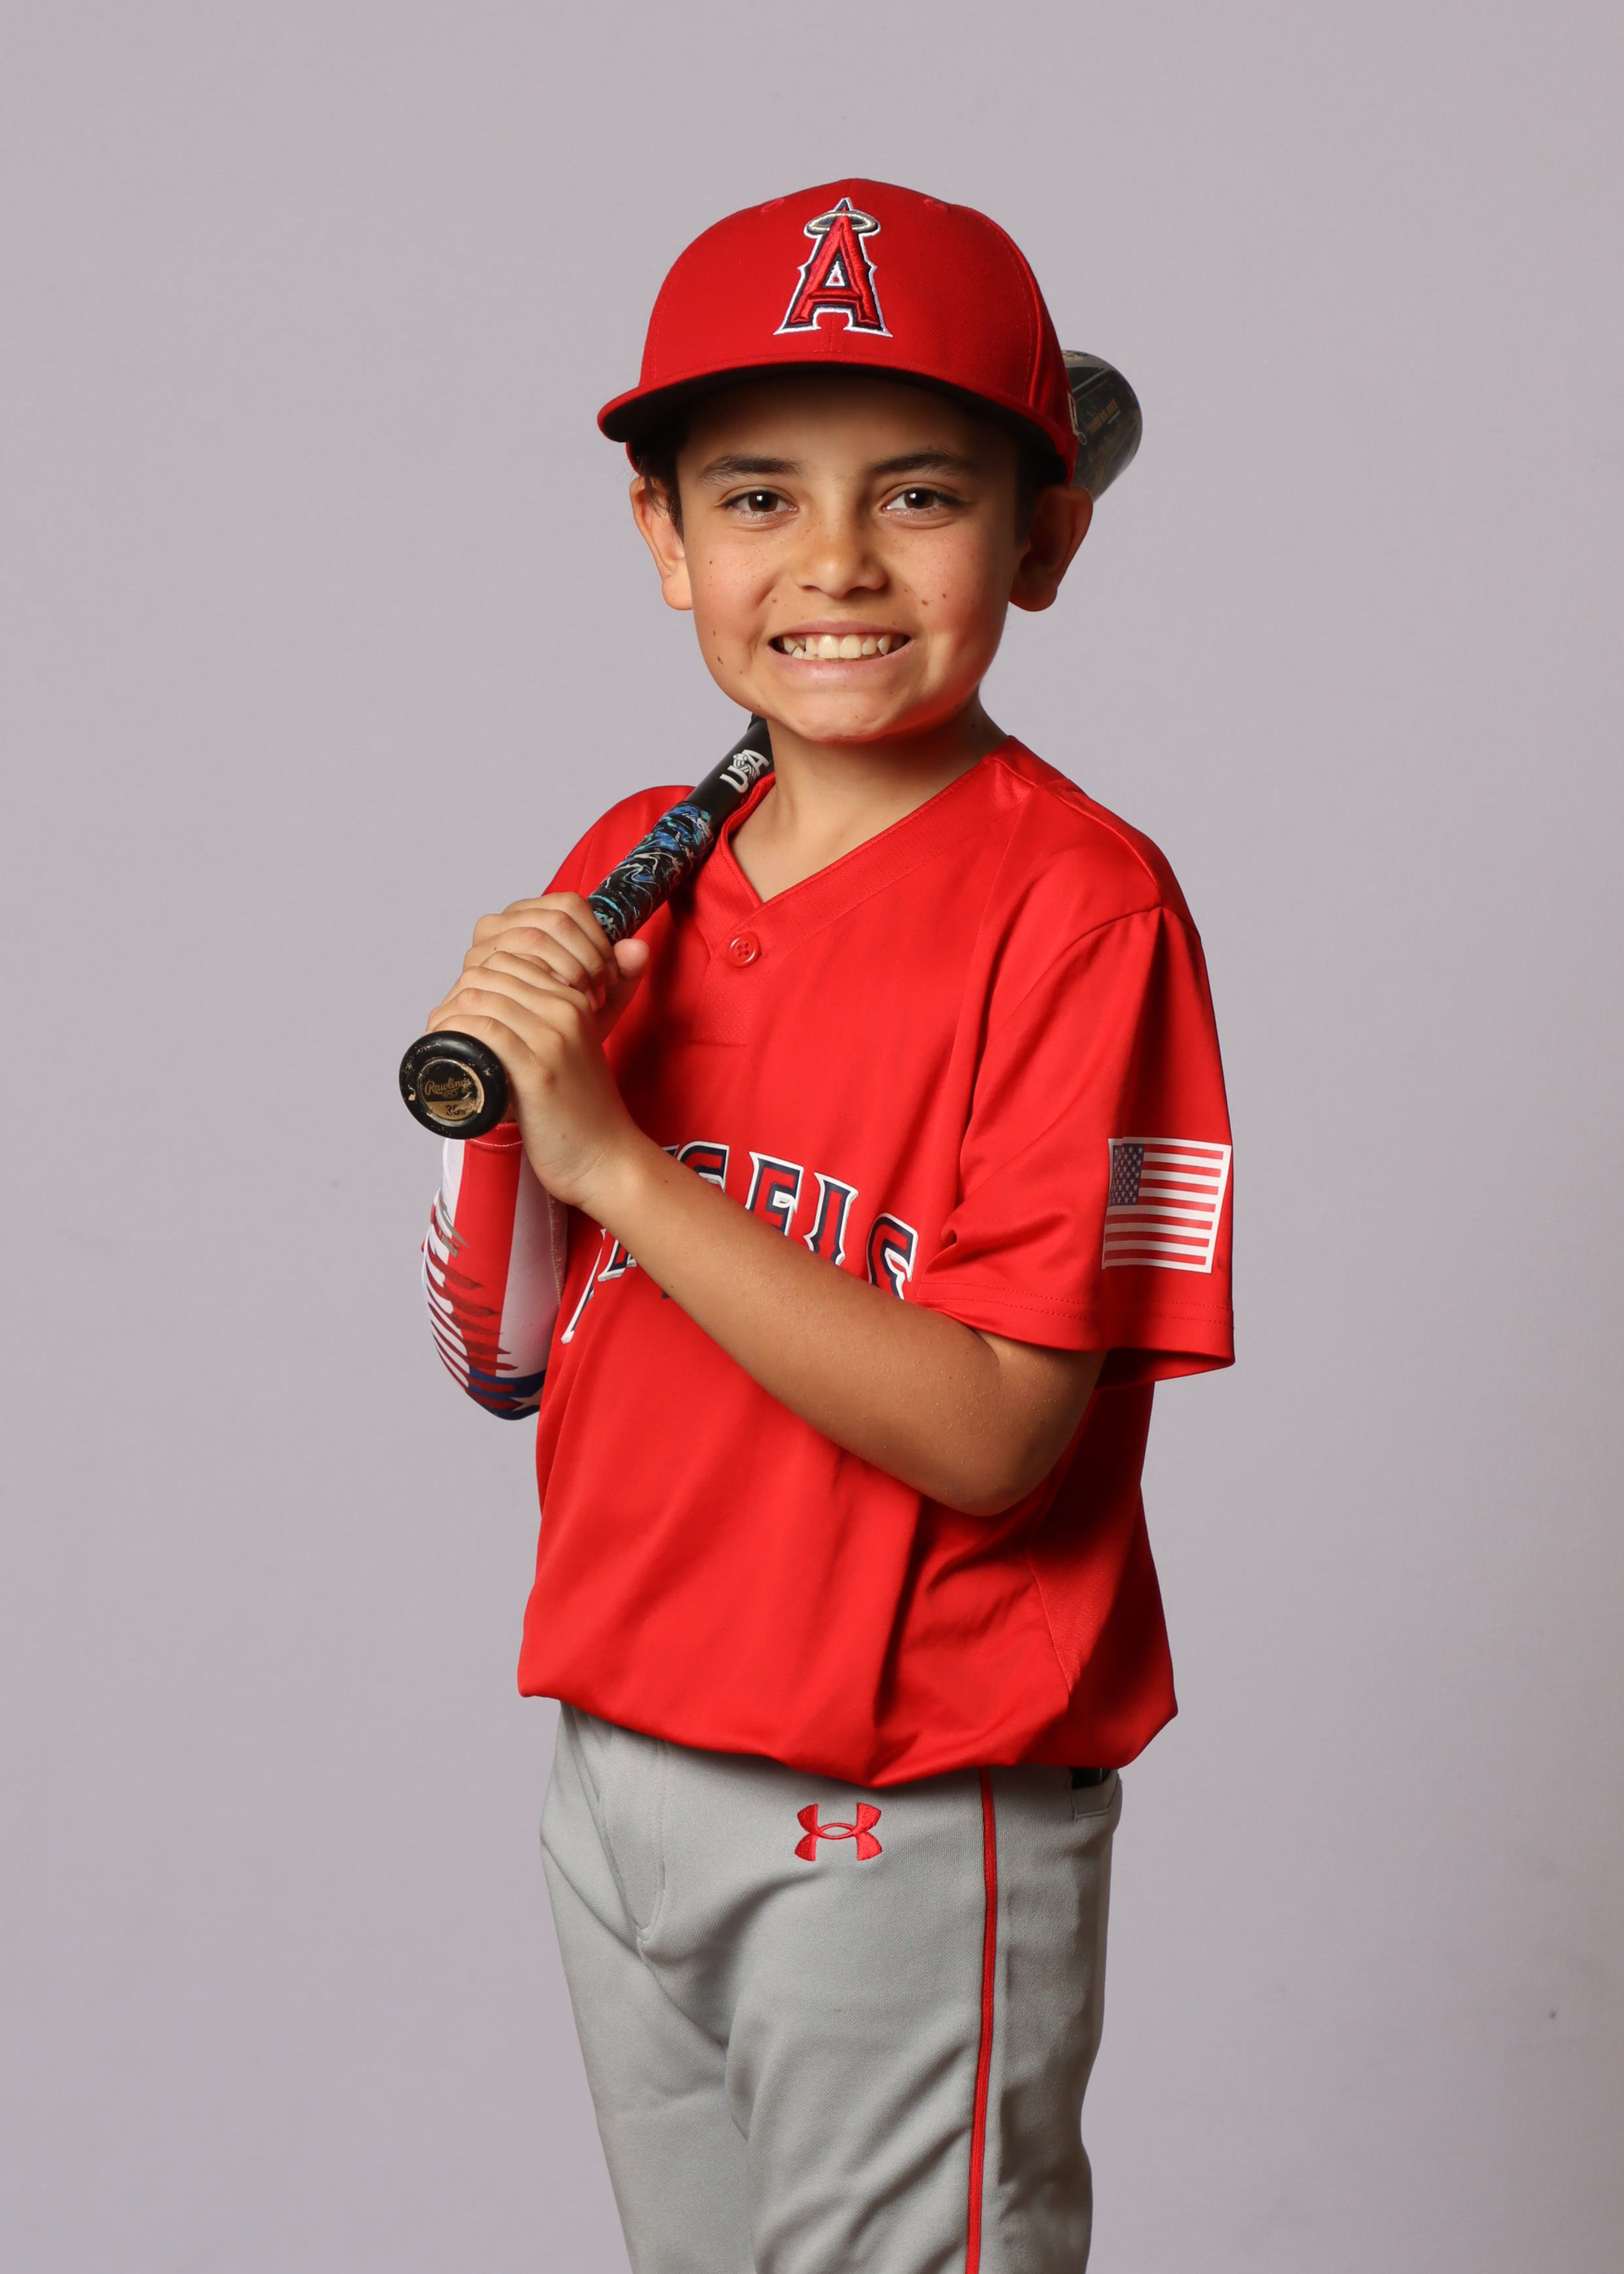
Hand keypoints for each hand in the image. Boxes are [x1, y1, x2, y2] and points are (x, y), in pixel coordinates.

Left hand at [424, 893, 652, 1208]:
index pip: (511, 959)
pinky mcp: (539, 1071)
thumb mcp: (573, 1054)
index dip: (476, 979)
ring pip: (483, 997)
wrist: (606, 1158)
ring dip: (449, 1014)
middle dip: (457, 994)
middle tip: (445, 1026)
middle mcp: (566, 1011)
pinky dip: (457, 1033)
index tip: (462, 1011)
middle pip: (491, 973)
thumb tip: (495, 1015)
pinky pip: (486, 1030)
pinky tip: (449, 1050)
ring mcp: (553, 1039)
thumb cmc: (582, 1113)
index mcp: (574, 1001)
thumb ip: (547, 1027)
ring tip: (442, 1039)